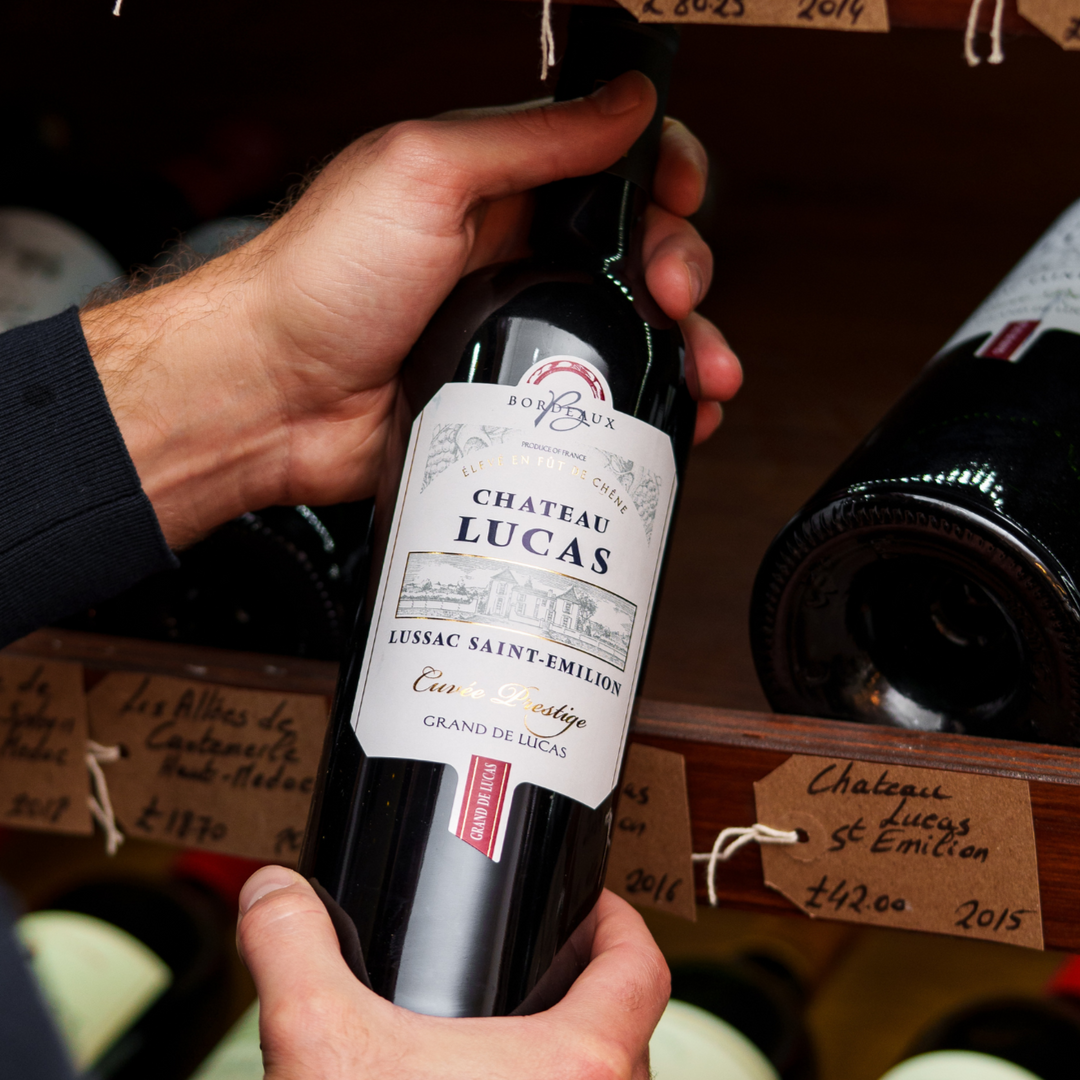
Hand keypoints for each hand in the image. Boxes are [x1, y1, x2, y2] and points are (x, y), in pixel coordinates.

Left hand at [84, 73, 740, 547]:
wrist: (271, 396)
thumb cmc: (319, 280)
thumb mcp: (422, 173)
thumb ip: (529, 138)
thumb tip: (622, 101)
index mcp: (498, 191)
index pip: (609, 164)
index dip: (661, 172)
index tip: (679, 194)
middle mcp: (517, 259)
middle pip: (637, 252)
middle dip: (681, 266)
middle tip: (674, 291)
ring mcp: (519, 334)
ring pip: (631, 333)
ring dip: (686, 346)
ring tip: (701, 370)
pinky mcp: (514, 402)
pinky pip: (599, 402)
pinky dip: (649, 408)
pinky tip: (676, 416)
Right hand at [236, 867, 669, 1079]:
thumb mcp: (320, 1048)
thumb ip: (294, 951)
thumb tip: (273, 895)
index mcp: (575, 1067)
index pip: (639, 968)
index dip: (617, 920)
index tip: (592, 903)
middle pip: (628, 1030)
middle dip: (587, 988)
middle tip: (547, 962)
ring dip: (567, 1058)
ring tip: (510, 1036)